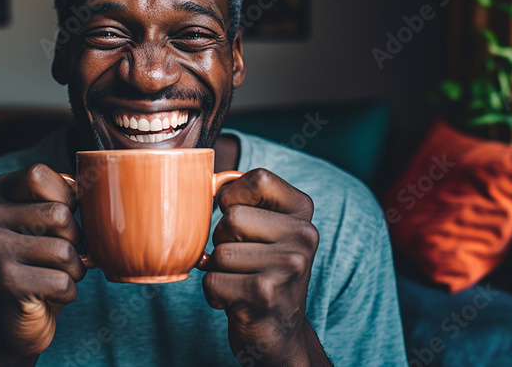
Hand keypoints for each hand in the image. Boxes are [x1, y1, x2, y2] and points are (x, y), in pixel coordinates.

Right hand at [0, 164, 86, 364]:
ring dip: (73, 269)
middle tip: (56, 256)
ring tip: (54, 275)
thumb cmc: (41, 265)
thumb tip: (87, 182)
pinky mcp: (7, 282)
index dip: (64, 196)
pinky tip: (47, 296)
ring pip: (66, 250)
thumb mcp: (48, 224)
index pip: (38, 174)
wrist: (13, 324)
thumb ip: (60, 197)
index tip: (59, 219)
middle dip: (74, 240)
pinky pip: (64, 282)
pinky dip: (67, 293)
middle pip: (59, 213)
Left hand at [203, 168, 327, 366]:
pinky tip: (235, 300)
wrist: (280, 332)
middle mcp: (304, 236)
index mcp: (303, 212)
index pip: (259, 179)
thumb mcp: (266, 230)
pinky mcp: (266, 294)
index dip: (233, 196)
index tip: (239, 219)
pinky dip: (214, 294)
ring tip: (241, 281)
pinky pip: (213, 281)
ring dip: (219, 271)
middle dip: (222, 241)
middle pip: (231, 218)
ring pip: (220, 252)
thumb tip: (207, 184)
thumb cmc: (261, 271)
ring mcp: (289, 266)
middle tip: (241, 260)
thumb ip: (246, 202)